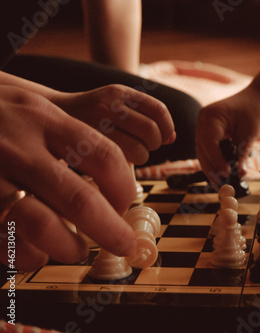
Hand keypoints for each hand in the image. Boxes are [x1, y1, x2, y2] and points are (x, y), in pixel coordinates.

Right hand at [0, 86, 136, 270]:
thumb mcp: (33, 112)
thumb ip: (69, 139)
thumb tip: (117, 182)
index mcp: (44, 121)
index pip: (104, 156)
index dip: (123, 188)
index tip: (125, 204)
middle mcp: (18, 148)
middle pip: (79, 200)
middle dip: (110, 230)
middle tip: (123, 244)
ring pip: (41, 225)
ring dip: (68, 247)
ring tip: (77, 249)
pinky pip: (5, 240)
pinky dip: (28, 255)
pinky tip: (36, 252)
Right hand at [51, 84, 175, 164]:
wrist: (49, 117)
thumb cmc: (92, 118)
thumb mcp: (118, 108)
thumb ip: (146, 119)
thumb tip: (173, 137)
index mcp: (121, 92)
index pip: (159, 110)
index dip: (167, 128)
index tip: (163, 138)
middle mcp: (109, 104)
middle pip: (152, 131)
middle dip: (154, 144)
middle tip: (144, 147)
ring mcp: (97, 124)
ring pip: (140, 149)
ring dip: (142, 156)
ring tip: (130, 154)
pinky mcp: (87, 143)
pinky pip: (122, 160)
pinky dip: (128, 165)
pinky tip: (119, 160)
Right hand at [196, 85, 259, 185]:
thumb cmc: (256, 110)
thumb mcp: (250, 132)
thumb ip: (241, 152)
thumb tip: (238, 172)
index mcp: (210, 116)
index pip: (209, 142)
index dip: (216, 160)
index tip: (226, 173)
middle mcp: (203, 122)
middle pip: (203, 150)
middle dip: (212, 168)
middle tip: (222, 185)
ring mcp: (205, 127)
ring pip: (204, 153)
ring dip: (212, 168)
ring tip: (221, 184)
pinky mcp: (211, 134)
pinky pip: (210, 151)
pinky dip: (215, 162)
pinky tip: (222, 175)